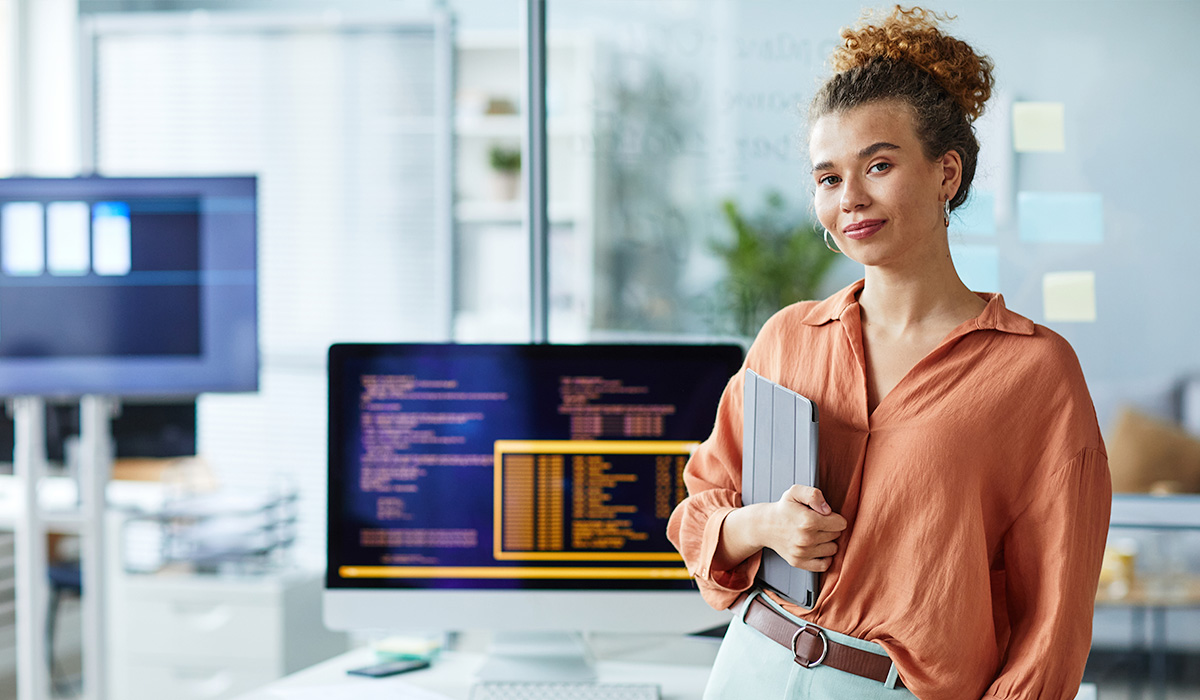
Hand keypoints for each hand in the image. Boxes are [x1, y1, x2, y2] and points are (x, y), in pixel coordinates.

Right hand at [717, 485, 846, 572]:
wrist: (764, 526)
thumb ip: (813, 495)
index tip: (825, 515)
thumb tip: (827, 510)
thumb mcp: (795, 492)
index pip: (841, 524)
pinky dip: (824, 558)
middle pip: (837, 536)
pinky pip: (824, 566)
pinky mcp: (799, 562)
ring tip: (816, 534)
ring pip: (833, 550)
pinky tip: (817, 548)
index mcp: (808, 521)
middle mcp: (806, 539)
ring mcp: (802, 553)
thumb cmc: (783, 509)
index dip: (835, 517)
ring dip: (828, 542)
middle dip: (831, 528)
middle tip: (818, 524)